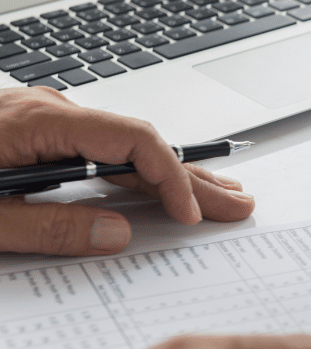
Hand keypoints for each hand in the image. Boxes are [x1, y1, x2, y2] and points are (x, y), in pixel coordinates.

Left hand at [0, 87, 253, 255]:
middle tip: (235, 203)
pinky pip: (101, 152)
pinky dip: (137, 173)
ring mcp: (46, 121)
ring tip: (215, 193)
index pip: (133, 141)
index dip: (171, 178)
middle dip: (191, 179)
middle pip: (139, 145)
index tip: (189, 214)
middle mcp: (50, 112)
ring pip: (124, 149)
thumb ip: (48, 229)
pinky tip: (158, 185)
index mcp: (40, 121)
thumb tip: (115, 236)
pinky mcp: (38, 134)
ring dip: (170, 175)